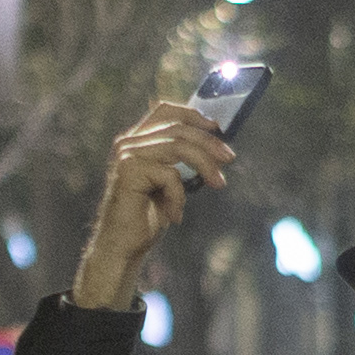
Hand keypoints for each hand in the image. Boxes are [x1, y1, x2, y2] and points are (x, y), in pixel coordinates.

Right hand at [72, 102, 227, 310]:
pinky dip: (179, 196)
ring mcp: (127, 154)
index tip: (217, 127)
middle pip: (178, 128)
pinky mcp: (128, 171)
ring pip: (178, 146)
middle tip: (230, 158)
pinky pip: (170, 175)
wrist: (124, 245)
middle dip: (209, 142)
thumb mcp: (171, 182)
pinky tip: (175, 216)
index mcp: (137, 140)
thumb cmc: (148, 215)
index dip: (192, 113)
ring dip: (205, 165)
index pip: (164, 109)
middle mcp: (128, 142)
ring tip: (219, 184)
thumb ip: (183, 160)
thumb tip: (218, 146)